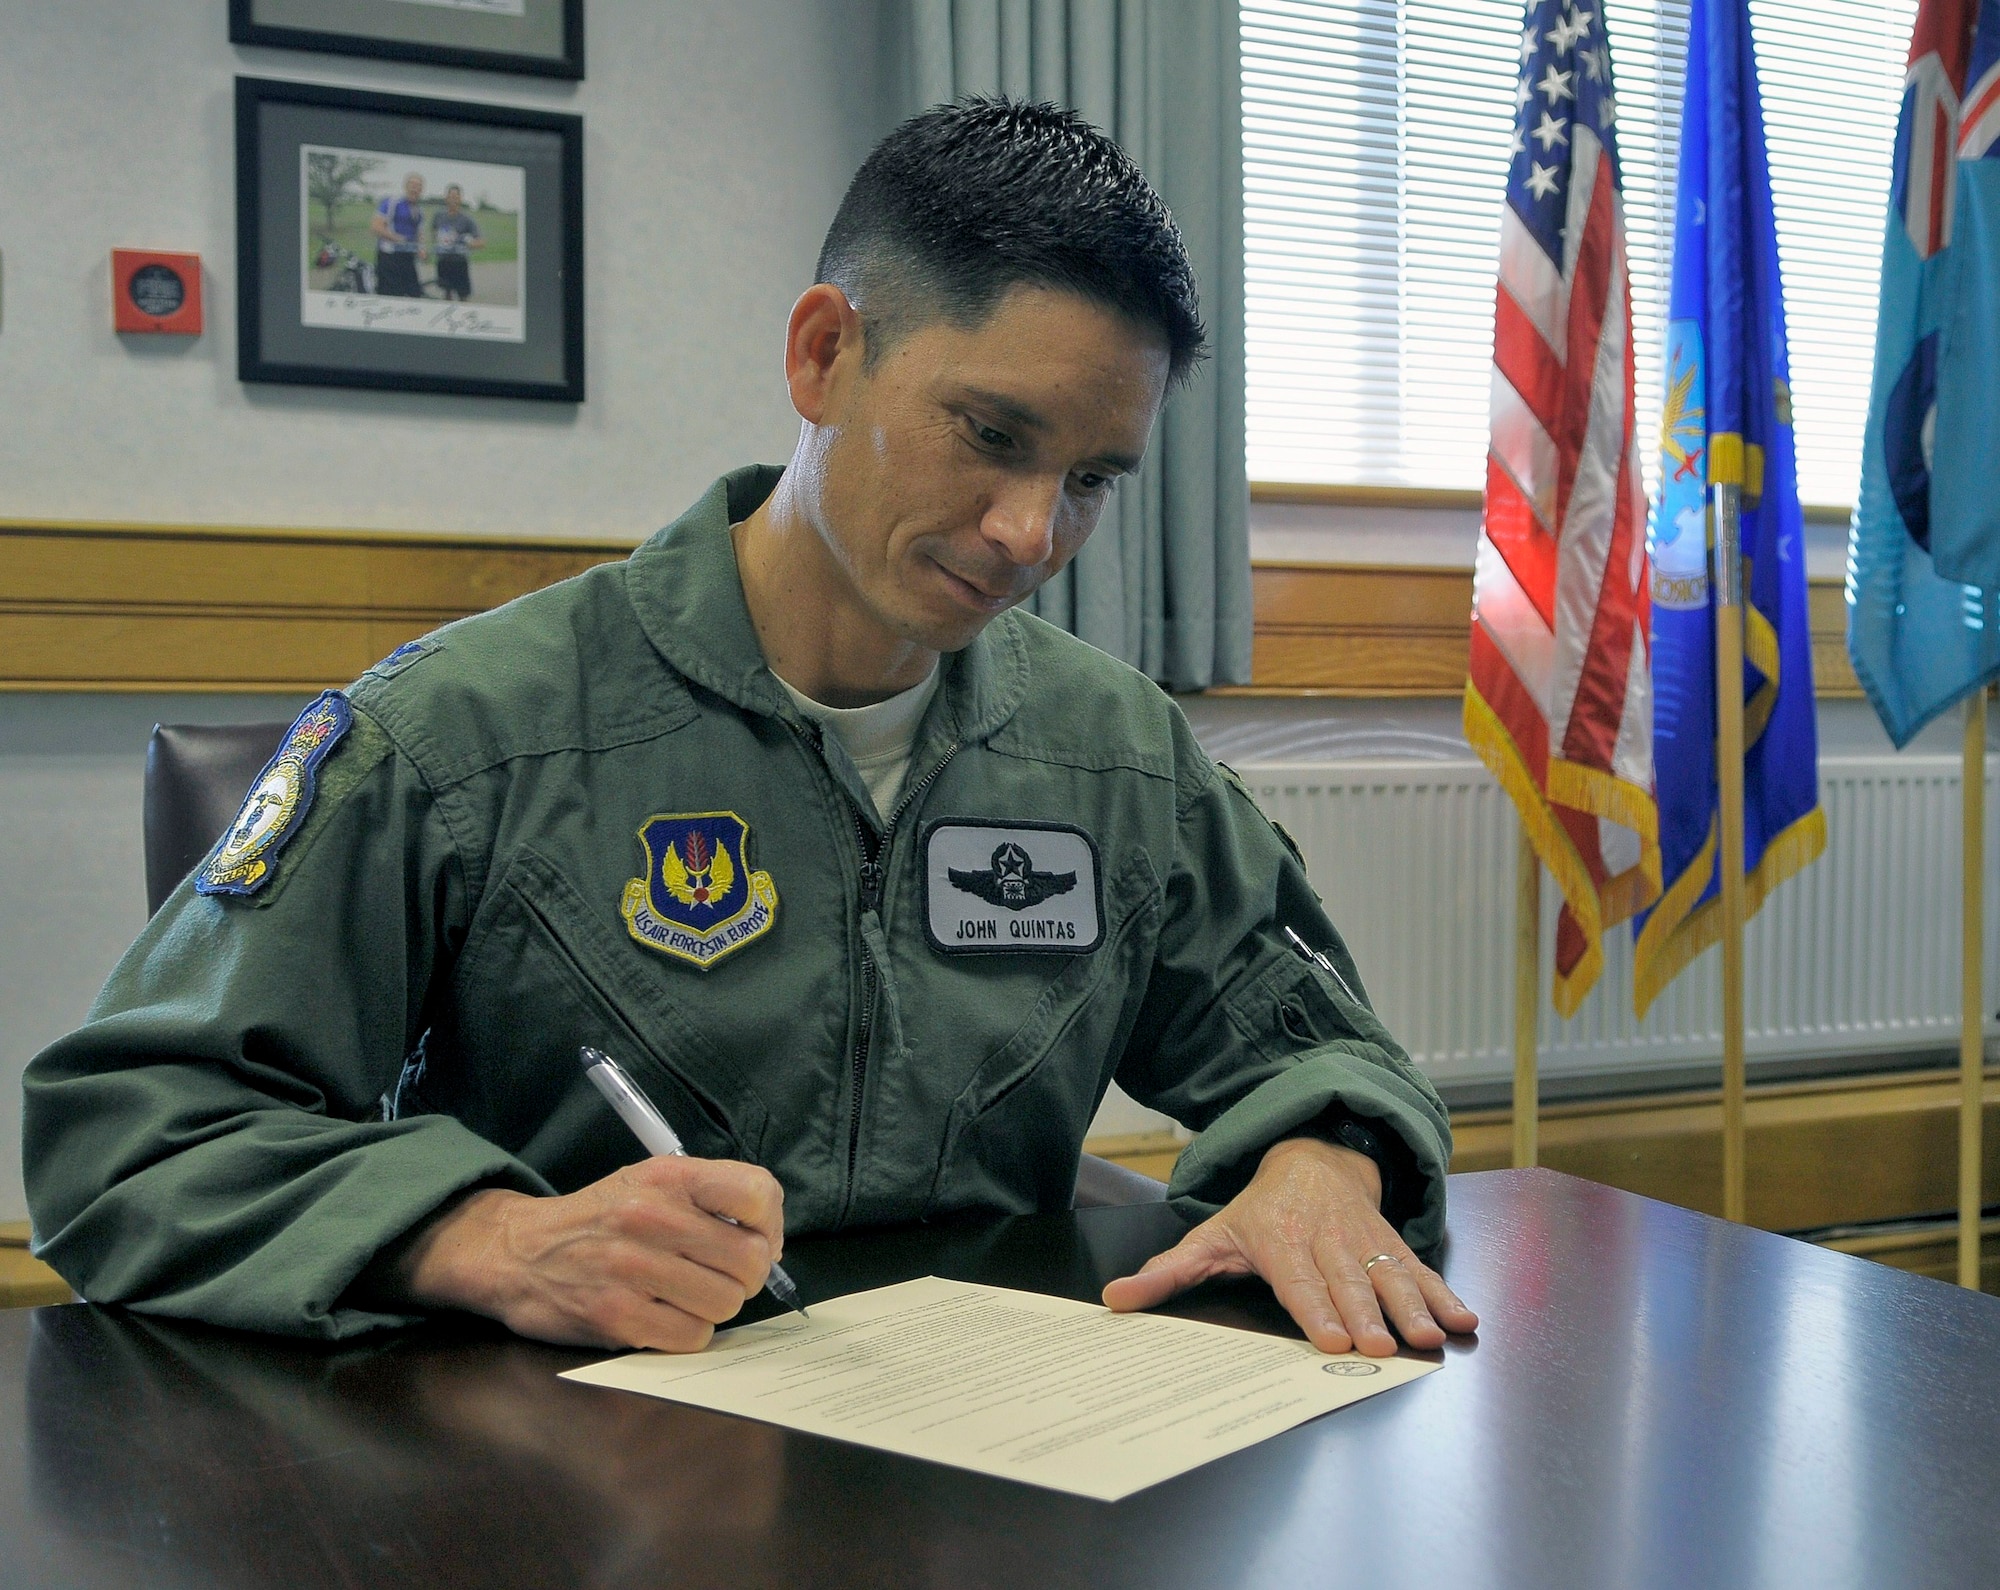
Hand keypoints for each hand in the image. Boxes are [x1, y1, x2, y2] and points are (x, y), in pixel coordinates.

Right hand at [388, 1157, 784, 1351]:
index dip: (769, 1223)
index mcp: (668, 1176)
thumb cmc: (601, 1219)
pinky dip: (687, 1332)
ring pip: (727, 1302)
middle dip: (744, 1275)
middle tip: (717, 1274)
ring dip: (714, 1306)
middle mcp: (651, 1216)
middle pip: (751, 1260)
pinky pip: (693, 1336)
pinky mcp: (617, 1315)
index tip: (754, 1237)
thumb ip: (711, 1199)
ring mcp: (632, 1267)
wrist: (519, 1251)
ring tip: (685, 1294)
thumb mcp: (650, 1182)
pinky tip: (664, 1315)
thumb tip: (770, 1243)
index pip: (757, 1192)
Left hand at [1102, 1137, 1476, 1355]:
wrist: (1312, 1155)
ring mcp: (1364, 1237)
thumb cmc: (1259, 1211)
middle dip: (1366, 1315)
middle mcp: (1327, 1237)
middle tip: (1379, 1348)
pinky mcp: (1392, 1240)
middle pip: (1349, 1280)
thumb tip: (1116, 1300)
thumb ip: (1167, 1272)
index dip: (1316, 1308)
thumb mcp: (1210, 1235)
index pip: (1299, 1279)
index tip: (1330, 1339)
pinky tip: (1464, 1319)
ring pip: (1390, 1273)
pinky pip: (1420, 1267)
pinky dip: (1444, 1292)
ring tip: (1430, 1336)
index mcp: (1282, 1239)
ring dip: (1412, 1306)